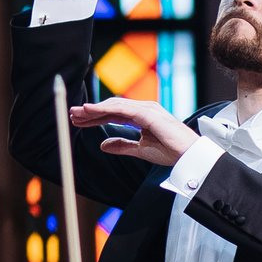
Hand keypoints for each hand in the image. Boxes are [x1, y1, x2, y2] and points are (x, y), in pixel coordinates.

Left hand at [72, 96, 195, 165]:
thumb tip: (103, 145)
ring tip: (77, 113)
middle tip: (73, 114)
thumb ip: (122, 146)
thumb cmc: (170, 152)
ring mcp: (146, 109)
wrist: (189, 156)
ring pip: (114, 105)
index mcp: (141, 117)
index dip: (95, 117)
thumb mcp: (140, 150)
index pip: (113, 114)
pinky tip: (90, 110)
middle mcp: (143, 109)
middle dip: (91, 111)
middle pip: (111, 107)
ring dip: (94, 109)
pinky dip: (104, 108)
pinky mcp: (148, 113)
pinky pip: (121, 109)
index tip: (79, 120)